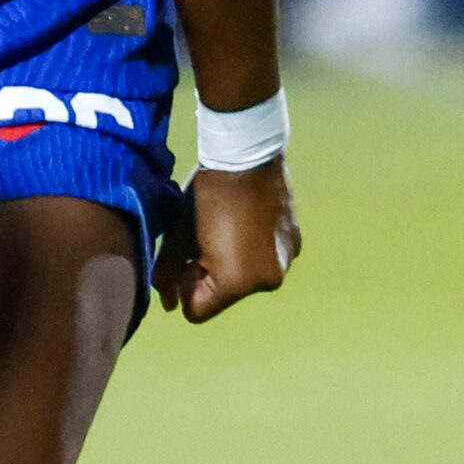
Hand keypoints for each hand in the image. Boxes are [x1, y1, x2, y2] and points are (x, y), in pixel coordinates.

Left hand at [155, 158, 300, 323]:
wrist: (248, 153)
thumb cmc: (206, 193)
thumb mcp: (178, 234)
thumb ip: (168, 273)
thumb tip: (168, 305)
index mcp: (236, 282)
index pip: (198, 311)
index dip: (184, 287)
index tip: (185, 258)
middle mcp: (266, 281)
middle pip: (223, 295)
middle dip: (207, 275)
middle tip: (201, 237)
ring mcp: (285, 263)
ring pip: (245, 278)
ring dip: (230, 262)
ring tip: (223, 226)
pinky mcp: (295, 244)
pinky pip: (264, 259)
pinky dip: (250, 249)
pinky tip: (243, 219)